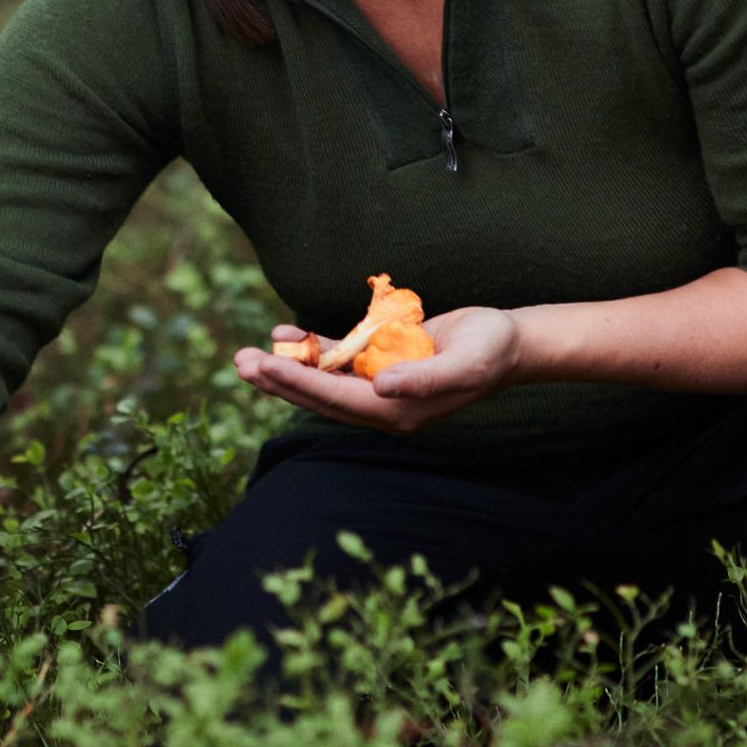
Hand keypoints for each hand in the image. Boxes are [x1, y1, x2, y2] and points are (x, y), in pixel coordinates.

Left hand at [232, 306, 523, 434]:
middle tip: (240, 363)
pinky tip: (287, 334)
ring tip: (248, 354)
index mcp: (398, 411)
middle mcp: (382, 403)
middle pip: (319, 395)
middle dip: (279, 380)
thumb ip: (425, 379)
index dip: (298, 384)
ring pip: (322, 379)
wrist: (507, 342)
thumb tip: (382, 388)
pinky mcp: (380, 362)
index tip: (264, 368)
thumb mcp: (465, 363)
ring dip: (286, 367)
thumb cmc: (490, 351)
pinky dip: (311, 348)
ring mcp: (378, 384)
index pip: (337, 399)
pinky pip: (337, 358)